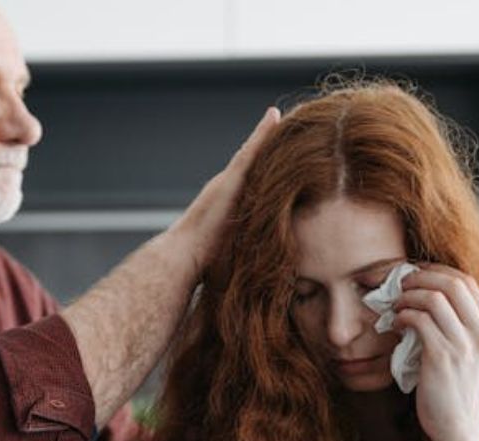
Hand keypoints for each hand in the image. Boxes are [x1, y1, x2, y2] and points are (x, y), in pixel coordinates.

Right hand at [167, 106, 280, 275]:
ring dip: (269, 134)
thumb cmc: (208, 267)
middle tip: (293, 127)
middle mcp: (229, 189)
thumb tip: (272, 285)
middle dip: (272, 146)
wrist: (186, 257)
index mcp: (234, 206)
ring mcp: (229, 182)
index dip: (270, 171)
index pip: (256, 184)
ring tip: (289, 117)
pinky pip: (251, 149)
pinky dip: (262, 132)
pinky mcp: (230, 178)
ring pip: (255, 153)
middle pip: (257, 164)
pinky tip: (274, 116)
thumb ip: (251, 257)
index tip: (287, 161)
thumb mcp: (239, 258)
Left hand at [394, 263, 478, 440]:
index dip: (437, 272)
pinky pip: (419, 321)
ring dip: (407, 297)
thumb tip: (423, 299)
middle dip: (420, 277)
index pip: (467, 282)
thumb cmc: (454, 390)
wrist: (458, 427)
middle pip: (452, 283)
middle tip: (399, 285)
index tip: (415, 274)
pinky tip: (395, 325)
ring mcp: (464, 344)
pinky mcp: (442, 357)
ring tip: (395, 307)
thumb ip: (455, 327)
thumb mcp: (466, 354)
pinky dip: (402, 316)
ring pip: (433, 298)